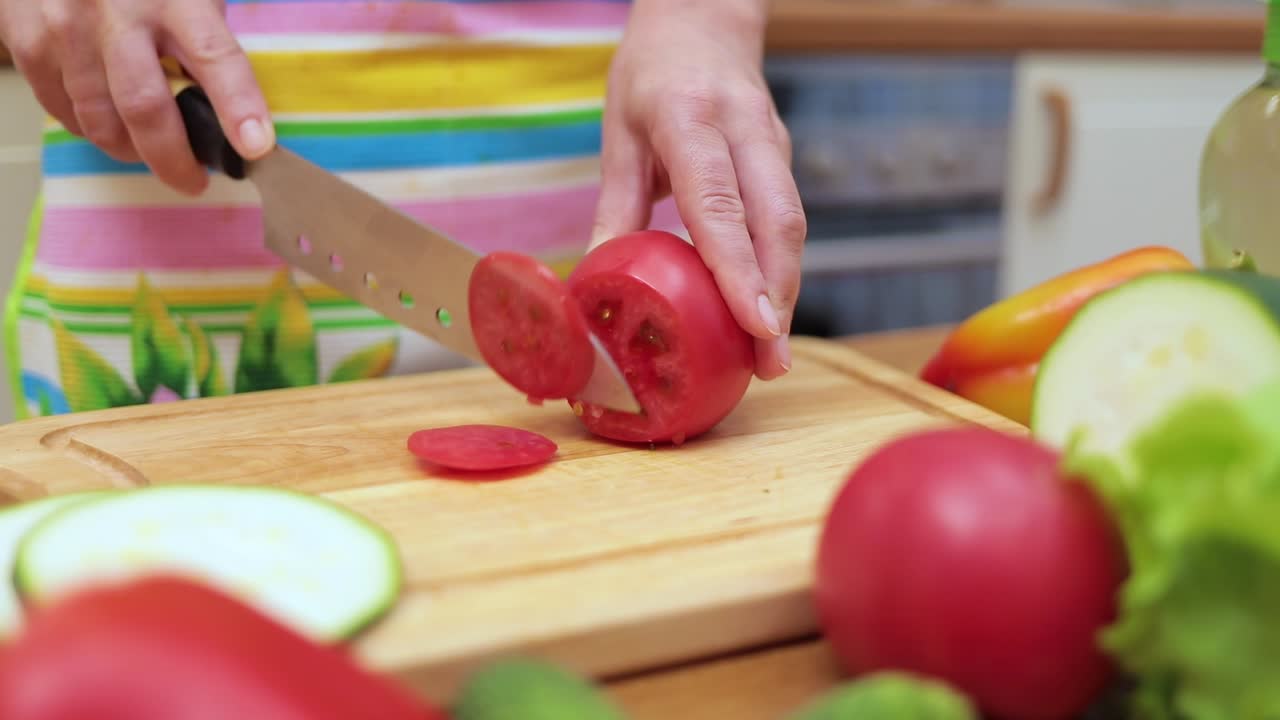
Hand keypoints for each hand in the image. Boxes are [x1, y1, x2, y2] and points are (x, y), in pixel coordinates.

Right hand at [0, 0, 274, 194]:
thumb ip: (208, 35)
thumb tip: (241, 111)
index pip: (216, 57)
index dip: (239, 107)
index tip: (256, 146)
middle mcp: (116, 11)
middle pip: (146, 108)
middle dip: (175, 160)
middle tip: (194, 181)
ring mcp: (66, 25)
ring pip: (100, 120)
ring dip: (131, 151)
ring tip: (150, 152)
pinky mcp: (27, 36)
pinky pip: (61, 108)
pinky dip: (88, 128)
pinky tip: (107, 123)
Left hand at [590, 0, 805, 380]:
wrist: (704, 16)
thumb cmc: (652, 74)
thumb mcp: (620, 132)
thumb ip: (615, 208)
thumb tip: (596, 283)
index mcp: (691, 118)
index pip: (721, 202)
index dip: (739, 268)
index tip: (755, 323)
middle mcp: (744, 130)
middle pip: (776, 221)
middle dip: (778, 297)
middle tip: (770, 363)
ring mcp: (772, 141)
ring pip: (792, 224)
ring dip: (787, 291)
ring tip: (772, 355)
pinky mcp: (783, 157)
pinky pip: (788, 219)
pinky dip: (781, 269)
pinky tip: (767, 311)